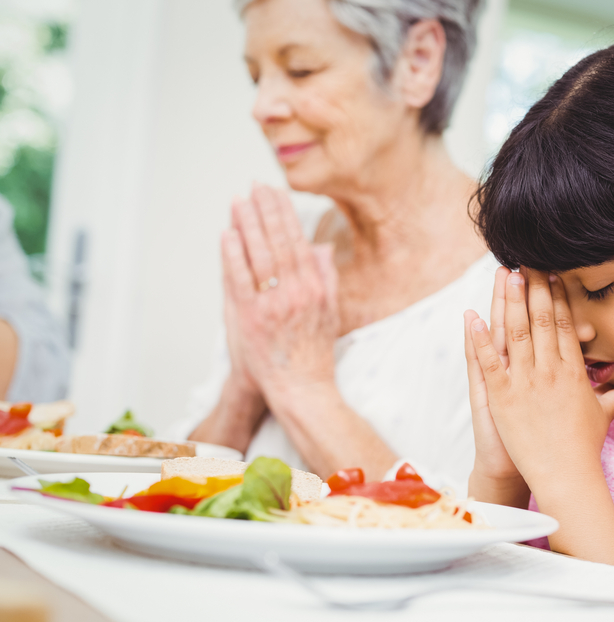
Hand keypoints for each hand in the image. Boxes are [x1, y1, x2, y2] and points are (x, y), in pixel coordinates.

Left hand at [220, 184, 339, 398]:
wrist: (302, 387)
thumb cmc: (314, 353)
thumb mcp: (330, 312)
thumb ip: (326, 278)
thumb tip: (322, 249)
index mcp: (315, 288)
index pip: (298, 241)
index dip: (285, 214)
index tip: (275, 193)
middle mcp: (296, 292)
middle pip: (279, 242)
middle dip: (266, 210)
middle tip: (255, 186)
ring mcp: (273, 304)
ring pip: (259, 255)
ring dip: (248, 225)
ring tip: (239, 201)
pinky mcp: (252, 318)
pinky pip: (240, 281)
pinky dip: (233, 256)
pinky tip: (228, 235)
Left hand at [467, 268, 613, 489]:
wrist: (565, 476)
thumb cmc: (583, 449)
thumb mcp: (603, 418)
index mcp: (573, 372)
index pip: (565, 326)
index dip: (558, 298)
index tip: (553, 275)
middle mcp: (550, 371)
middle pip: (542, 320)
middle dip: (534, 288)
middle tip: (527, 262)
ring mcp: (525, 382)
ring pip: (516, 333)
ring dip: (510, 302)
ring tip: (506, 276)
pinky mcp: (503, 397)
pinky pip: (489, 362)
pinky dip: (478, 338)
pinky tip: (471, 316)